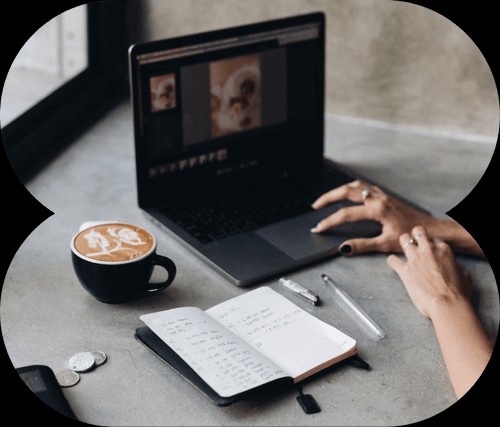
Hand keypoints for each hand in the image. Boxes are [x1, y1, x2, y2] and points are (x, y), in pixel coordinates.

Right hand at [311, 180, 435, 254]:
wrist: (430, 230)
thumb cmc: (411, 236)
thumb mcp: (385, 244)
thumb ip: (362, 245)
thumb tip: (344, 248)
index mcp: (376, 210)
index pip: (345, 214)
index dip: (329, 222)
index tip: (319, 228)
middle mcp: (377, 199)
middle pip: (346, 191)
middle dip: (328, 197)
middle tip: (315, 206)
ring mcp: (381, 196)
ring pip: (355, 186)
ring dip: (339, 190)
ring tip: (328, 198)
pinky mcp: (385, 196)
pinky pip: (364, 187)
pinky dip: (352, 189)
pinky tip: (348, 195)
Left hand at [386, 226, 472, 318]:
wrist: (448, 305)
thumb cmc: (459, 294)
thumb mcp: (464, 276)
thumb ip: (454, 266)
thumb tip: (452, 267)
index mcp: (444, 251)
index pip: (435, 239)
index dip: (432, 245)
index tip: (430, 250)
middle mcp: (429, 251)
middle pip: (418, 232)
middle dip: (415, 236)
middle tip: (413, 242)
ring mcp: (415, 259)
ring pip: (404, 239)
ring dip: (403, 243)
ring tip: (403, 249)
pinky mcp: (405, 270)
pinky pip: (393, 260)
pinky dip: (392, 261)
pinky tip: (393, 263)